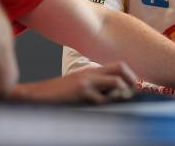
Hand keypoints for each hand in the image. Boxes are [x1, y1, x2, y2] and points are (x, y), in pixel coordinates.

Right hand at [10, 62, 137, 103]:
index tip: (135, 87)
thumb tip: (119, 94)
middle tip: (132, 93)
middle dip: (131, 81)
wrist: (39, 94)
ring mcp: (87, 81)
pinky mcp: (81, 91)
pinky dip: (104, 105)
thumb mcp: (80, 84)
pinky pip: (101, 100)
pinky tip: (96, 108)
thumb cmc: (61, 93)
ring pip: (115, 84)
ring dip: (119, 95)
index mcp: (92, 70)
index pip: (119, 66)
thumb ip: (97, 86)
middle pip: (120, 68)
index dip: (131, 75)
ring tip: (114, 103)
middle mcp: (91, 72)